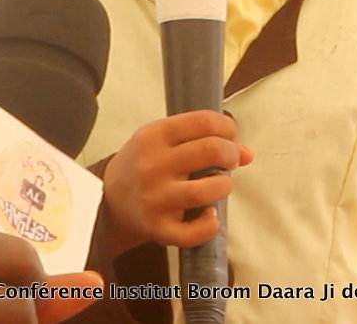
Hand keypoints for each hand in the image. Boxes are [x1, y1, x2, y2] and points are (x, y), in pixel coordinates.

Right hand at [102, 110, 252, 253]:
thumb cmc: (144, 163)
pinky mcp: (155, 228)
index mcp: (155, 135)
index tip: (230, 136)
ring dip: (224, 186)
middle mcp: (153, 164)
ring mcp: (154, 198)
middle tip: (230, 160)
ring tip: (220, 184)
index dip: (227, 127)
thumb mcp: (165, 141)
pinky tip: (210, 215)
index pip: (204, 122)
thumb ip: (203, 138)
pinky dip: (209, 225)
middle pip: (211, 151)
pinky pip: (191, 233)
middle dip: (231, 154)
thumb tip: (247, 153)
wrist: (109, 199)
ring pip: (205, 191)